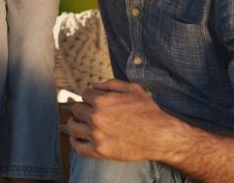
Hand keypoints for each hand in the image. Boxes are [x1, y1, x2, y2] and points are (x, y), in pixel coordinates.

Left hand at [66, 79, 180, 161]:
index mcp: (102, 100)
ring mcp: (96, 134)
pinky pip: (78, 147)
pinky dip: (75, 142)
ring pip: (73, 127)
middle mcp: (96, 116)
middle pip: (77, 109)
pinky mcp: (99, 150)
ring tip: (78, 124)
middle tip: (88, 113)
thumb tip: (93, 86)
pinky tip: (78, 139)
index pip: (84, 94)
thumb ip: (111, 84)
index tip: (93, 102)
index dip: (90, 97)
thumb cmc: (148, 112)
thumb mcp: (133, 89)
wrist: (159, 136)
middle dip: (82, 109)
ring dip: (75, 124)